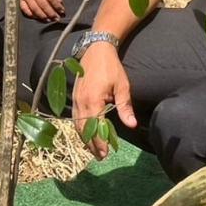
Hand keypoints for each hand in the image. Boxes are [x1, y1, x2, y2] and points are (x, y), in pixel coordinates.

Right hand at [19, 0, 62, 20]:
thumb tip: (60, 1)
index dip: (57, 6)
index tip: (62, 12)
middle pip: (43, 6)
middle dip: (51, 14)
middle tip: (57, 19)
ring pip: (35, 9)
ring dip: (43, 16)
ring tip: (49, 20)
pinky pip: (24, 9)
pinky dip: (31, 14)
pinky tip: (37, 17)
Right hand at [72, 43, 133, 159]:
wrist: (96, 49)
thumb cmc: (111, 67)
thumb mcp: (122, 86)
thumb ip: (125, 106)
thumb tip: (132, 124)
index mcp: (93, 101)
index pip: (94, 128)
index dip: (99, 142)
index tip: (105, 153)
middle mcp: (80, 102)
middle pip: (83, 130)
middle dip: (91, 144)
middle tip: (100, 156)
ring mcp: (75, 99)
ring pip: (77, 125)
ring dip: (85, 138)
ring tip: (94, 149)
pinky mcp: (74, 96)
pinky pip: (75, 117)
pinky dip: (80, 128)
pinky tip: (87, 134)